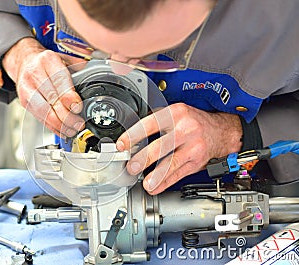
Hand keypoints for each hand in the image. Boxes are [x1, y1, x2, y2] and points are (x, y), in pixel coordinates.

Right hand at [3, 37, 86, 137]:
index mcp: (47, 60)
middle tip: (79, 123)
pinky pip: (39, 117)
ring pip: (44, 111)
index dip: (69, 97)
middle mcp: (34, 73)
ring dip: (60, 124)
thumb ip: (78, 68)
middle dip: (67, 115)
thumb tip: (92, 79)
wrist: (25, 63)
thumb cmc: (48, 63)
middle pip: (52, 99)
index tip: (78, 107)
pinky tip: (62, 131)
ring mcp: (27, 88)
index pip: (59, 81)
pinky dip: (52, 127)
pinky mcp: (24, 101)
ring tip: (72, 130)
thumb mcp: (64, 58)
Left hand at [116, 103, 242, 194]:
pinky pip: (178, 174)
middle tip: (131, 167)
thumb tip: (132, 136)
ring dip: (156, 175)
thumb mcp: (176, 113)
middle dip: (143, 158)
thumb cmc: (193, 122)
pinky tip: (155, 187)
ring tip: (145, 183)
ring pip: (171, 163)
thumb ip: (156, 121)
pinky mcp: (196, 162)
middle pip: (161, 146)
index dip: (134, 135)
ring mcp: (193, 147)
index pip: (151, 124)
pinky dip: (165, 183)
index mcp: (176, 114)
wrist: (221, 131)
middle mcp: (185, 129)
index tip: (122, 145)